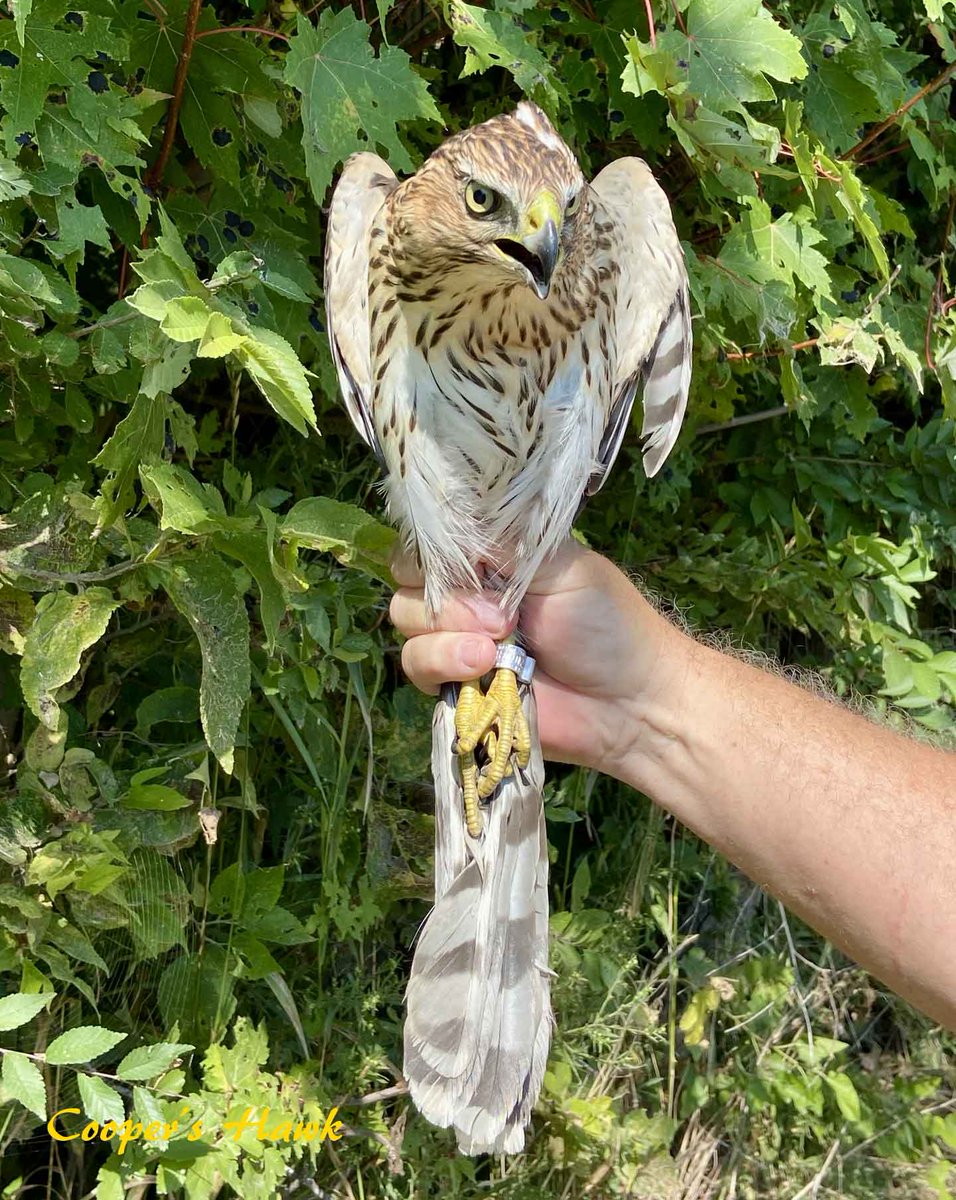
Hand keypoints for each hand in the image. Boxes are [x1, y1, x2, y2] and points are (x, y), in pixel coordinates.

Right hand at [389, 538, 684, 779]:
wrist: (629, 702)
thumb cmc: (608, 625)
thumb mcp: (563, 565)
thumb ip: (506, 541)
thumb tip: (455, 513)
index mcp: (492, 558)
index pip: (433, 538)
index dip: (435, 549)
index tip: (471, 566)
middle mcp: (467, 594)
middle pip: (409, 578)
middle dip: (447, 597)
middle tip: (503, 618)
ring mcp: (457, 639)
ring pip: (405, 621)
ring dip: (446, 632)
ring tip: (495, 648)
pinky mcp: (453, 685)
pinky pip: (415, 666)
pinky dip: (442, 663)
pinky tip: (483, 668)